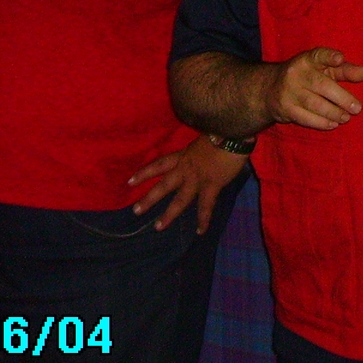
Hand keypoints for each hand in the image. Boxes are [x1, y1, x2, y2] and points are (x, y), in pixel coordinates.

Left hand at [129, 135, 248, 233]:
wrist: (233, 134)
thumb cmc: (221, 131)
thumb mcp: (202, 139)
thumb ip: (197, 150)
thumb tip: (199, 155)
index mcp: (184, 155)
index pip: (159, 165)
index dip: (144, 173)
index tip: (130, 182)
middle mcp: (186, 168)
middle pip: (164, 185)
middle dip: (149, 199)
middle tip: (136, 211)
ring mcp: (198, 178)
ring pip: (180, 199)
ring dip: (169, 214)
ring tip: (158, 227)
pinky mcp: (212, 185)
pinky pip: (206, 205)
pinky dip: (204, 219)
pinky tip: (200, 231)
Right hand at [262, 46, 362, 130]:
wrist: (270, 89)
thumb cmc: (307, 77)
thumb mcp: (324, 69)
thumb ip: (346, 71)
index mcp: (308, 59)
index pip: (319, 55)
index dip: (329, 57)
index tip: (340, 59)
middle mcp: (297, 73)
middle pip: (321, 85)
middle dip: (341, 98)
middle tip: (357, 108)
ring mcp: (289, 91)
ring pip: (314, 104)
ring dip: (333, 113)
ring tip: (346, 117)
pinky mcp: (285, 108)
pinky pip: (305, 117)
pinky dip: (321, 122)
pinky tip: (333, 124)